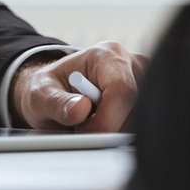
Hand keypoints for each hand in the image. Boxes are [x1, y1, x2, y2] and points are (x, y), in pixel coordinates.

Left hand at [10, 42, 146, 132]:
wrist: (55, 92)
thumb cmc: (50, 89)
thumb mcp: (41, 94)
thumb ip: (57, 102)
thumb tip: (80, 109)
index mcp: (107, 55)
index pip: (122, 91)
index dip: (105, 120)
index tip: (83, 132)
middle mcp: (132, 64)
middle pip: (137, 109)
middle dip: (110, 128)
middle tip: (83, 128)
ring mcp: (145, 83)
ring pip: (141, 122)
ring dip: (115, 132)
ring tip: (92, 122)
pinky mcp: (149, 102)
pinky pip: (142, 127)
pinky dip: (122, 134)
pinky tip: (107, 126)